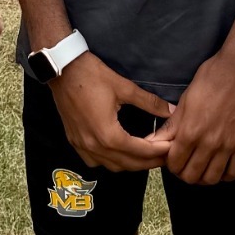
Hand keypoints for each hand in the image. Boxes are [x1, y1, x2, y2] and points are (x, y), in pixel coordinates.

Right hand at [49, 52, 172, 171]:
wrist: (62, 68)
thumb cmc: (91, 75)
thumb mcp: (124, 87)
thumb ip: (149, 102)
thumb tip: (171, 110)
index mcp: (108, 134)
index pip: (139, 151)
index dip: (158, 151)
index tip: (172, 148)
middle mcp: (94, 145)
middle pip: (127, 164)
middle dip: (148, 162)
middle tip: (164, 155)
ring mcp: (82, 145)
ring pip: (111, 166)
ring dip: (130, 163)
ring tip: (146, 154)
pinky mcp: (74, 141)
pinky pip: (95, 161)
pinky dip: (111, 161)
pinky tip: (119, 152)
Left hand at [156, 50, 234, 184]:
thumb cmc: (211, 79)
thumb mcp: (185, 101)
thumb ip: (171, 126)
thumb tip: (153, 141)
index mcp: (190, 131)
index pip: (175, 164)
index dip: (171, 164)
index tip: (173, 158)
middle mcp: (209, 142)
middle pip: (191, 176)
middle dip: (184, 173)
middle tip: (186, 164)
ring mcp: (228, 145)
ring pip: (212, 179)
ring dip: (204, 177)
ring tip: (202, 166)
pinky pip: (234, 173)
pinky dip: (225, 175)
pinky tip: (220, 166)